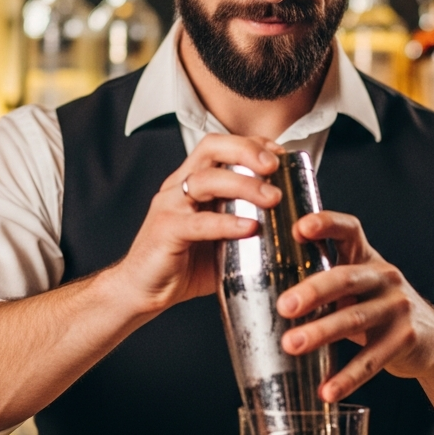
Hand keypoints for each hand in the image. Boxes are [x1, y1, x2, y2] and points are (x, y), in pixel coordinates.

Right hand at [108, 134, 282, 314]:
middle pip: (212, 148)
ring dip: (244, 185)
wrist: (141, 291)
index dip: (252, 143)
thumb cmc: (184, 264)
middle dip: (247, 151)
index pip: (222, 145)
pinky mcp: (165, 231)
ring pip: (206, 180)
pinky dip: (227, 223)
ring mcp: (169, 206)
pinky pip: (198, 222)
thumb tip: (292, 226)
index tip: (281, 154)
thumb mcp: (222, 237)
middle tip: (275, 167)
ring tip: (273, 198)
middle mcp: (179, 186)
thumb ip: (246, 224)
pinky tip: (250, 228)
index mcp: (192, 182)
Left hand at [276, 212, 433, 402]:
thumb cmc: (379, 308)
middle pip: (346, 277)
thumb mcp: (359, 287)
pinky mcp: (406, 338)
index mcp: (367, 259)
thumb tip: (262, 287)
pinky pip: (372, 359)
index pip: (349, 230)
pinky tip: (327, 391)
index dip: (326, 224)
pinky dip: (348, 377)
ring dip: (321, 333)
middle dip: (314, 290)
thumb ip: (325, 282)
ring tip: (292, 345)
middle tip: (284, 306)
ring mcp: (398, 307)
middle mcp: (384, 277)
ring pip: (356, 318)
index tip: (299, 228)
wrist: (433, 339)